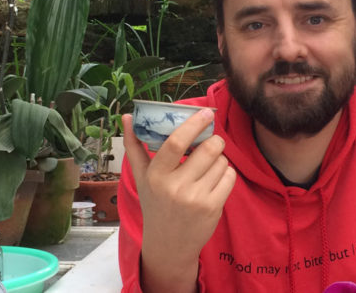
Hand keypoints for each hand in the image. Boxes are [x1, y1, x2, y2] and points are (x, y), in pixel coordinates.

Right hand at [122, 109, 236, 291]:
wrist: (168, 243)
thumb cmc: (155, 203)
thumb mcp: (142, 177)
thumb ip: (134, 146)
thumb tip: (126, 116)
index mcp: (156, 175)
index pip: (175, 143)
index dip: (193, 124)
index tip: (206, 112)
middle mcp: (175, 187)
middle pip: (208, 150)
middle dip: (215, 141)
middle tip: (212, 142)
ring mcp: (196, 199)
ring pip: (222, 162)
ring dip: (220, 159)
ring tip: (209, 167)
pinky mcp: (213, 208)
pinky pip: (230, 177)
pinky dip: (226, 173)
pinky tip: (215, 180)